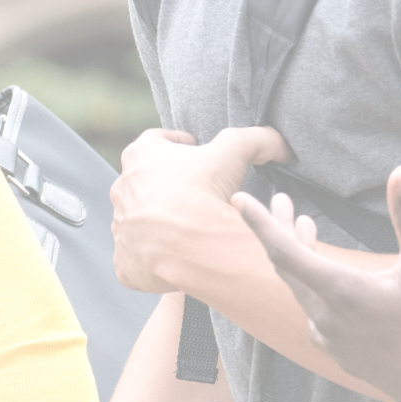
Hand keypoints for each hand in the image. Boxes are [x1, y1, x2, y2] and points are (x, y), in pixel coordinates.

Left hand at [109, 126, 285, 293]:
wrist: (192, 248)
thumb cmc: (205, 192)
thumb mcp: (234, 150)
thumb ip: (256, 139)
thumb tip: (279, 145)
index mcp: (140, 156)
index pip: (156, 140)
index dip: (180, 144)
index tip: (197, 152)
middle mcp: (122, 190)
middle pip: (146, 182)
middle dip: (169, 186)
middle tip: (198, 195)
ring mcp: (120, 228)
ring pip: (140, 220)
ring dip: (160, 223)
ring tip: (190, 230)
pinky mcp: (124, 262)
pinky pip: (138, 257)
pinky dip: (156, 256)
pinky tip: (178, 256)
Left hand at [231, 167, 400, 401]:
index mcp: (339, 291)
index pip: (284, 250)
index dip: (260, 222)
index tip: (239, 199)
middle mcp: (325, 316)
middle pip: (288, 267)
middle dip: (281, 230)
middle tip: (280, 200)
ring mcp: (329, 339)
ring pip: (300, 289)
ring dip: (299, 257)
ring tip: (304, 228)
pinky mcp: (339, 352)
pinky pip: (313, 312)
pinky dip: (311, 284)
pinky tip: (325, 278)